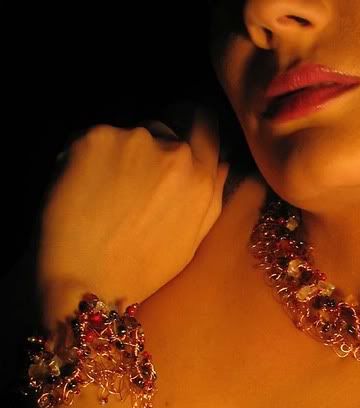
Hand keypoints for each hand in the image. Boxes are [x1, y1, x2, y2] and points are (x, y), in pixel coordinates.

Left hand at [36, 107, 229, 316]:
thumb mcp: (192, 240)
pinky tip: (84, 190)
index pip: (205, 122)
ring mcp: (133, 140)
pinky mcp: (94, 137)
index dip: (190, 124)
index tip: (176, 135)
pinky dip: (88, 158)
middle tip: (132, 184)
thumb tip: (221, 162)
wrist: (88, 280)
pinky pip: (94, 139)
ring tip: (105, 195)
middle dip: (151, 148)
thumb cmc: (142, 270)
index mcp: (201, 178)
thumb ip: (212, 197)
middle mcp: (173, 151)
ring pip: (127, 135)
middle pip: (164, 127)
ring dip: (118, 155)